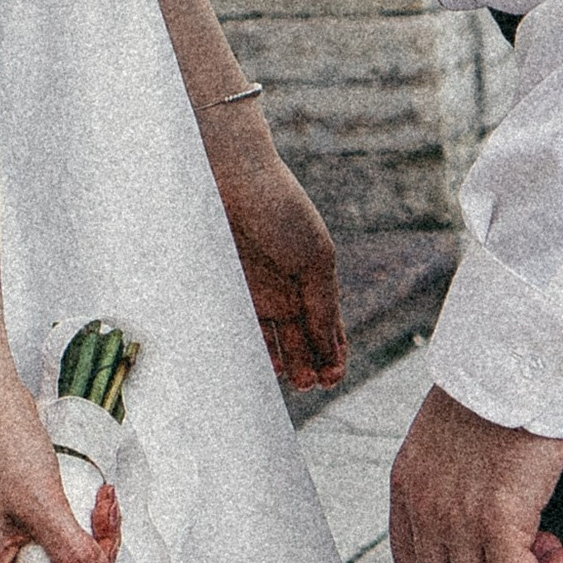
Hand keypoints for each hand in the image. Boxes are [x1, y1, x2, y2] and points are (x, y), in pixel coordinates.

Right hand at [0, 377, 122, 562]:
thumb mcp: (42, 503)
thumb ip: (73, 553)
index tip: (106, 558)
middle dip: (94, 553)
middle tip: (107, 514)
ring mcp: (0, 548)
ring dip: (93, 536)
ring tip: (104, 499)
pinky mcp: (14, 527)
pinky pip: (57, 542)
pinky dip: (81, 525)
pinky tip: (96, 499)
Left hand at [215, 143, 346, 393]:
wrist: (228, 179)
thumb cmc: (280, 209)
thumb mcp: (316, 257)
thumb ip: (323, 304)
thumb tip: (331, 348)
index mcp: (314, 280)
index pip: (329, 329)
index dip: (335, 355)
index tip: (334, 375)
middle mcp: (286, 291)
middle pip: (302, 341)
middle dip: (311, 366)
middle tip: (313, 383)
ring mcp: (256, 293)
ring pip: (274, 343)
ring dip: (287, 365)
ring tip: (295, 380)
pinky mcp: (227, 293)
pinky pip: (242, 331)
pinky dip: (254, 352)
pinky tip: (265, 367)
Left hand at [390, 384, 562, 562]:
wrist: (511, 361)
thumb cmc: (492, 385)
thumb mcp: (445, 434)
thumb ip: (447, 476)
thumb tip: (480, 505)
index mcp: (407, 485)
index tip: (486, 550)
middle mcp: (425, 508)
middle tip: (524, 548)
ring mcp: (457, 520)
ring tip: (549, 545)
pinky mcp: (497, 522)